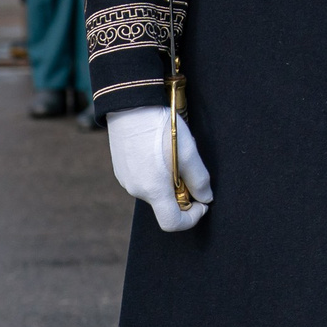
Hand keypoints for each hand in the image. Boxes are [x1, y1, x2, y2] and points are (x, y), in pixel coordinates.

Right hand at [108, 103, 212, 231]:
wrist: (130, 104)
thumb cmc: (160, 126)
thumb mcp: (188, 152)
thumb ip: (199, 179)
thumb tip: (206, 198)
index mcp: (153, 189)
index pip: (172, 223)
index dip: (192, 218)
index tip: (202, 202)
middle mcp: (136, 190)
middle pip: (164, 205)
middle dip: (181, 193)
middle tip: (188, 167)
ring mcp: (126, 180)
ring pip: (154, 190)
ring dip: (168, 181)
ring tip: (172, 153)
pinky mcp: (121, 170)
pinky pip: (143, 180)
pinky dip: (155, 173)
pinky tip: (158, 149)